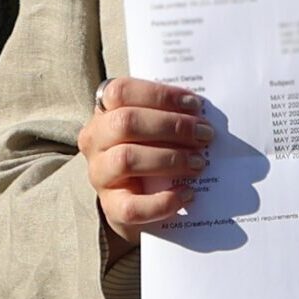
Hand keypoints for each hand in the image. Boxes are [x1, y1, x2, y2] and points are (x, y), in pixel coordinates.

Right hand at [77, 77, 212, 246]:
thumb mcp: (154, 128)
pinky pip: (133, 206)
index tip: (194, 104)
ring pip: (126, 159)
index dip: (159, 95)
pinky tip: (187, 193)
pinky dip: (164, 201)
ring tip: (199, 162)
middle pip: (126, 122)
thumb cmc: (150, 150)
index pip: (122, 92)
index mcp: (104, 112)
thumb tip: (202, 117)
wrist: (136, 201)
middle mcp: (95, 140)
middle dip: (172, 126)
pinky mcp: (110, 207)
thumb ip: (170, 115)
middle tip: (204, 134)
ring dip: (170, 159)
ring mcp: (99, 175)